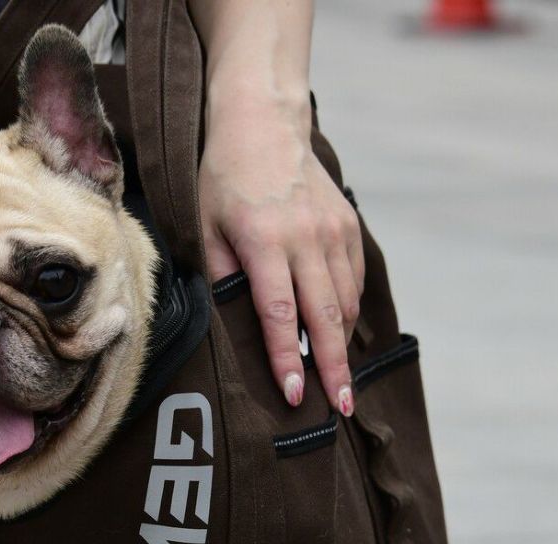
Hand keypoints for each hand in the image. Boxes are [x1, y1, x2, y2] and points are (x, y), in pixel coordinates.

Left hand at [198, 98, 364, 414]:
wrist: (265, 122)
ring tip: (340, 381)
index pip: (279, 315)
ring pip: (345, 302)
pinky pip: (353, 279)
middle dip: (333, 367)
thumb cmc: (223, 178)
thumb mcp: (204, 226)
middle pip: (325, 317)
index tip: (294, 395)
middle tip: (341, 407)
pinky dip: (348, 311)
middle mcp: (306, 239)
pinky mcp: (348, 226)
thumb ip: (219, 276)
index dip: (286, 359)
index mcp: (265, 242)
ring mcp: (333, 231)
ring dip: (342, 345)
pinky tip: (340, 334)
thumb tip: (230, 326)